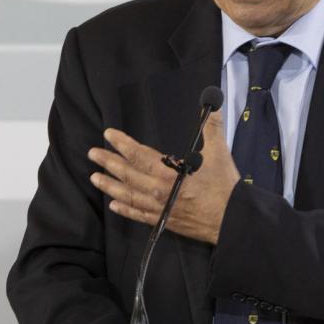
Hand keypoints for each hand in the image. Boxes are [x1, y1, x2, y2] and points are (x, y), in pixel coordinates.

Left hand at [88, 111, 239, 244]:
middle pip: (127, 174)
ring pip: (127, 195)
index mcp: (168, 172)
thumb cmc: (224, 187)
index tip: (108, 134)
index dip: (121, 143)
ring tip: (94, 177)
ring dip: (109, 185)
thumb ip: (212, 127)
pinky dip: (124, 209)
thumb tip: (213, 102)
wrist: (232, 220)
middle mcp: (158, 191)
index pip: (138, 155)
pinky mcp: (163, 220)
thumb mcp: (220, 153)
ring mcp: (159, 207)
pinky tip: (114, 204)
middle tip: (92, 153)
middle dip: (108, 162)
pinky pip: (138, 214)